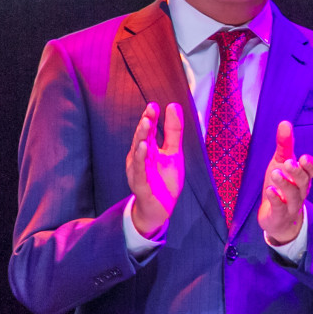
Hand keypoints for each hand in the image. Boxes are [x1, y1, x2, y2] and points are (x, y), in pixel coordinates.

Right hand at [126, 102, 184, 237]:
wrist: (162, 208)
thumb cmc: (165, 179)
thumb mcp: (173, 152)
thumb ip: (173, 131)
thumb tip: (173, 105)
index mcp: (148, 149)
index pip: (148, 130)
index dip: (150, 118)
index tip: (154, 105)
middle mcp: (141, 158)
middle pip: (142, 138)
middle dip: (145, 124)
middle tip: (150, 110)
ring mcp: (139, 171)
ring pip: (138, 152)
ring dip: (141, 138)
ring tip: (145, 123)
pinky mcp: (140, 184)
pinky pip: (140, 170)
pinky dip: (141, 159)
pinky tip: (143, 147)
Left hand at [258, 121, 312, 244]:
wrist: (277, 218)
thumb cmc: (281, 186)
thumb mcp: (280, 163)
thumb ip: (284, 145)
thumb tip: (284, 122)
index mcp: (302, 177)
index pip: (312, 171)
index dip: (310, 165)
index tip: (303, 158)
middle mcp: (300, 190)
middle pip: (304, 181)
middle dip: (297, 172)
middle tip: (288, 163)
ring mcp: (291, 204)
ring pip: (293, 195)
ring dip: (285, 184)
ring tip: (275, 174)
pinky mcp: (280, 214)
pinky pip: (280, 208)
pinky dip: (276, 199)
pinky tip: (270, 191)